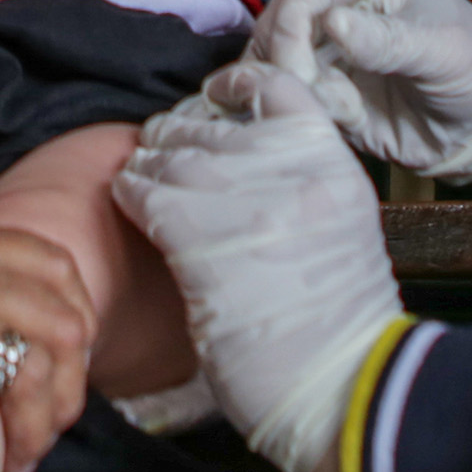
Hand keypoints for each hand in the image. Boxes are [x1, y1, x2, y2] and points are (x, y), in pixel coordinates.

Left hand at [112, 64, 404, 471]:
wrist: (340, 386)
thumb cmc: (339, 323)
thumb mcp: (342, 226)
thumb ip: (300, 182)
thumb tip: (243, 159)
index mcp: (332, 162)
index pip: (279, 87)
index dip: (238, 85)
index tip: (215, 95)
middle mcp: (290, 170)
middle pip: (213, 124)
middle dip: (180, 133)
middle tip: (162, 147)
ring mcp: (243, 200)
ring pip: (173, 154)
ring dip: (150, 163)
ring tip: (143, 175)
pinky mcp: (198, 238)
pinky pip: (145, 192)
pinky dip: (130, 191)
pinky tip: (129, 199)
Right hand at [254, 0, 471, 182]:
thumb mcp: (442, 49)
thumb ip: (388, 39)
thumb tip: (333, 22)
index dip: (291, 28)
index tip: (300, 71)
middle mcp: (334, 2)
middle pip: (276, 24)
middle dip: (287, 64)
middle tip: (311, 97)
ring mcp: (323, 46)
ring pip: (274, 63)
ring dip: (295, 90)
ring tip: (338, 109)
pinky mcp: (321, 86)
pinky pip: (292, 98)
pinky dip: (308, 111)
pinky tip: (344, 119)